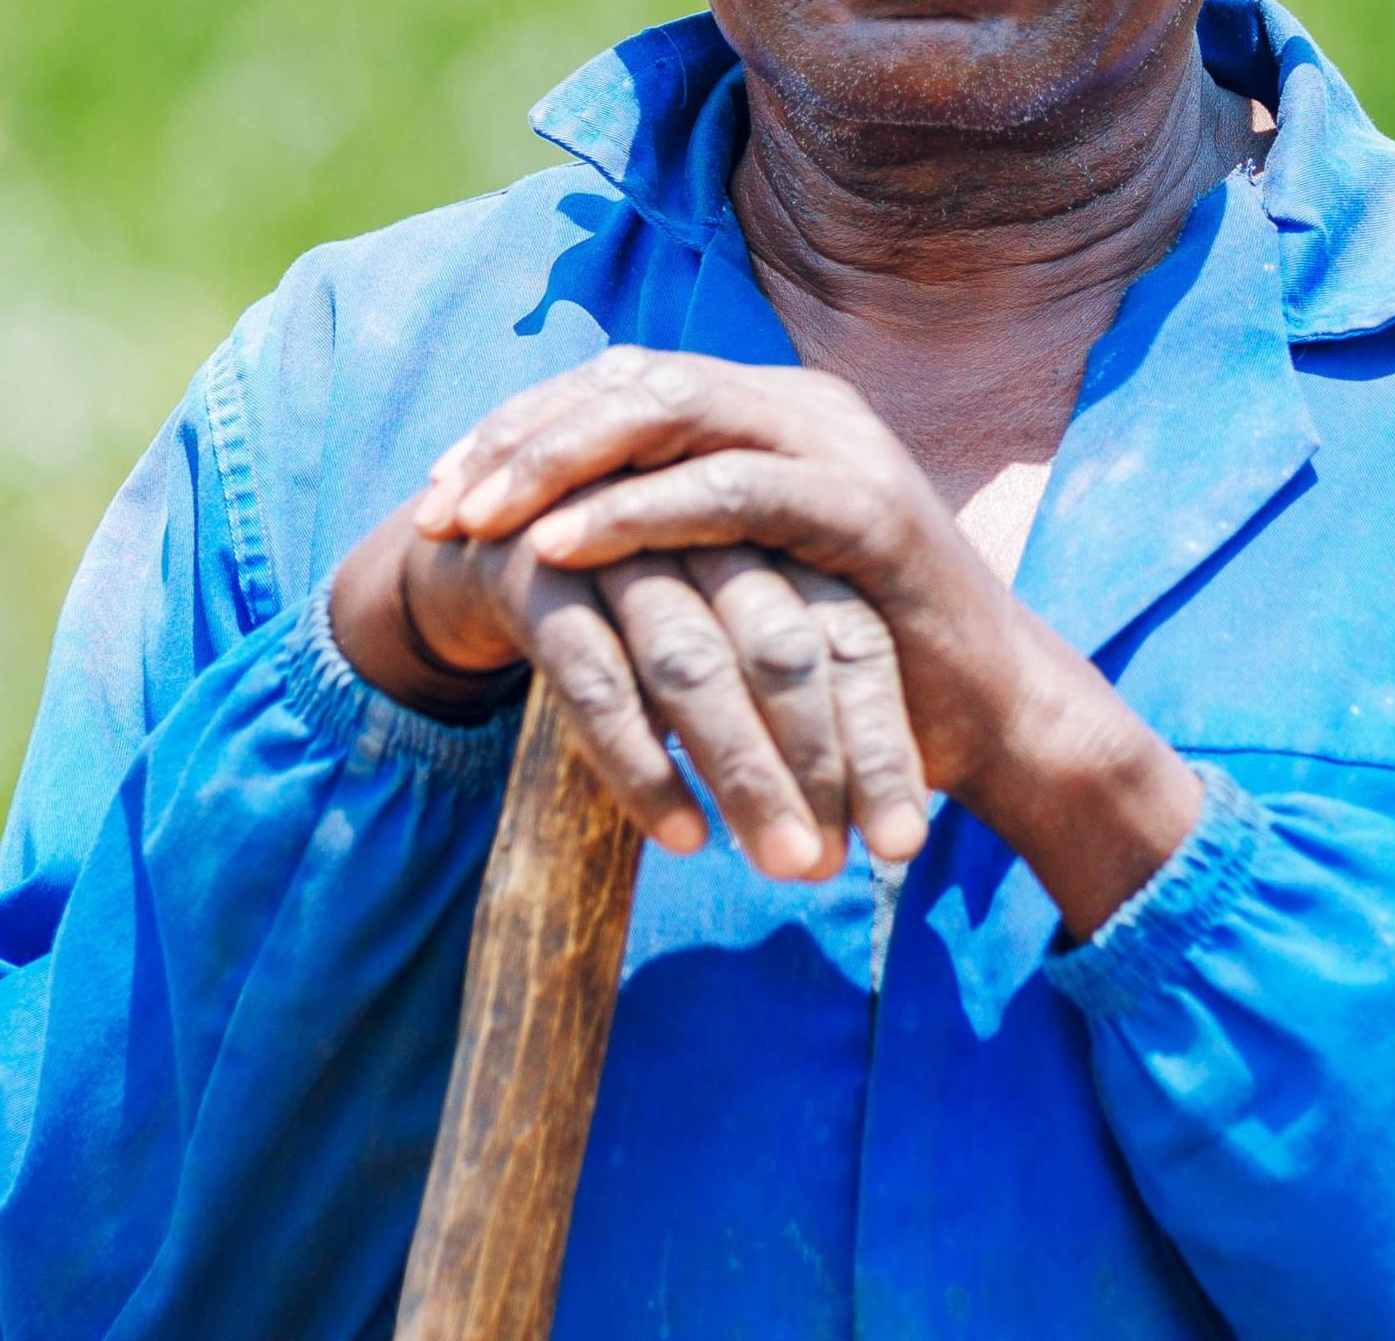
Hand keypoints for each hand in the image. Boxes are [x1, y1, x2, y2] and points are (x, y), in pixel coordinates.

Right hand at [329, 513, 920, 879]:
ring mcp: (619, 542)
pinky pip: (594, 674)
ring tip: (784, 866)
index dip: (881, 741)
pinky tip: (682, 835)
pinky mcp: (536, 570)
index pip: (851, 638)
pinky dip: (640, 758)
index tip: (905, 845)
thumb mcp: (730, 621)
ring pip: (694, 661)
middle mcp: (708, 525)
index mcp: (777, 524)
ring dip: (744, 771)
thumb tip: (894, 822)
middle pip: (786, 645)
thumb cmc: (644, 595)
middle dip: (822, 763)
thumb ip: (805, 691)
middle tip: (842, 870)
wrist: (489, 525)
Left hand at [407, 347, 1200, 932]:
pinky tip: (561, 545)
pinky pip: (730, 487)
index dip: (522, 428)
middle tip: (435, 503)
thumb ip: (681, 545)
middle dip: (520, 439)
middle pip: (632, 381)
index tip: (438, 490)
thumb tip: (551, 544)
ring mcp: (839, 448)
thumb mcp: (750, 588)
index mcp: (773, 415)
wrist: (998, 721)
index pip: (622, 386)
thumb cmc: (863, 671)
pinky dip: (637, 510)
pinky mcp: (865, 507)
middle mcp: (804, 407)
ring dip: (558, 461)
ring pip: (670, 412)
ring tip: (474, 517)